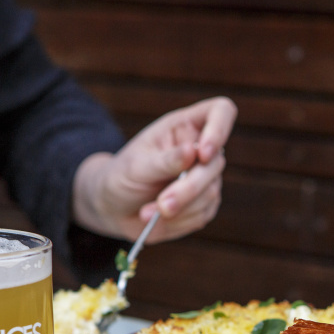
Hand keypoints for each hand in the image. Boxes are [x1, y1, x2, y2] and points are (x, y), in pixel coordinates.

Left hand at [72, 96, 236, 242]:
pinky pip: (203, 215)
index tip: (203, 154)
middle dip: (188, 188)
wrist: (113, 207)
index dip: (219, 129)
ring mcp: (206, 179)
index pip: (221, 112)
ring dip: (180, 208)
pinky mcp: (205, 205)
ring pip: (211, 194)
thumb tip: (193, 151)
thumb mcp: (136, 166)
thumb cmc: (121, 176)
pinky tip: (157, 218)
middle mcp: (201, 150)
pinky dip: (179, 221)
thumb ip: (165, 161)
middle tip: (162, 205)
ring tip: (147, 213)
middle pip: (215, 164)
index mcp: (185, 127)